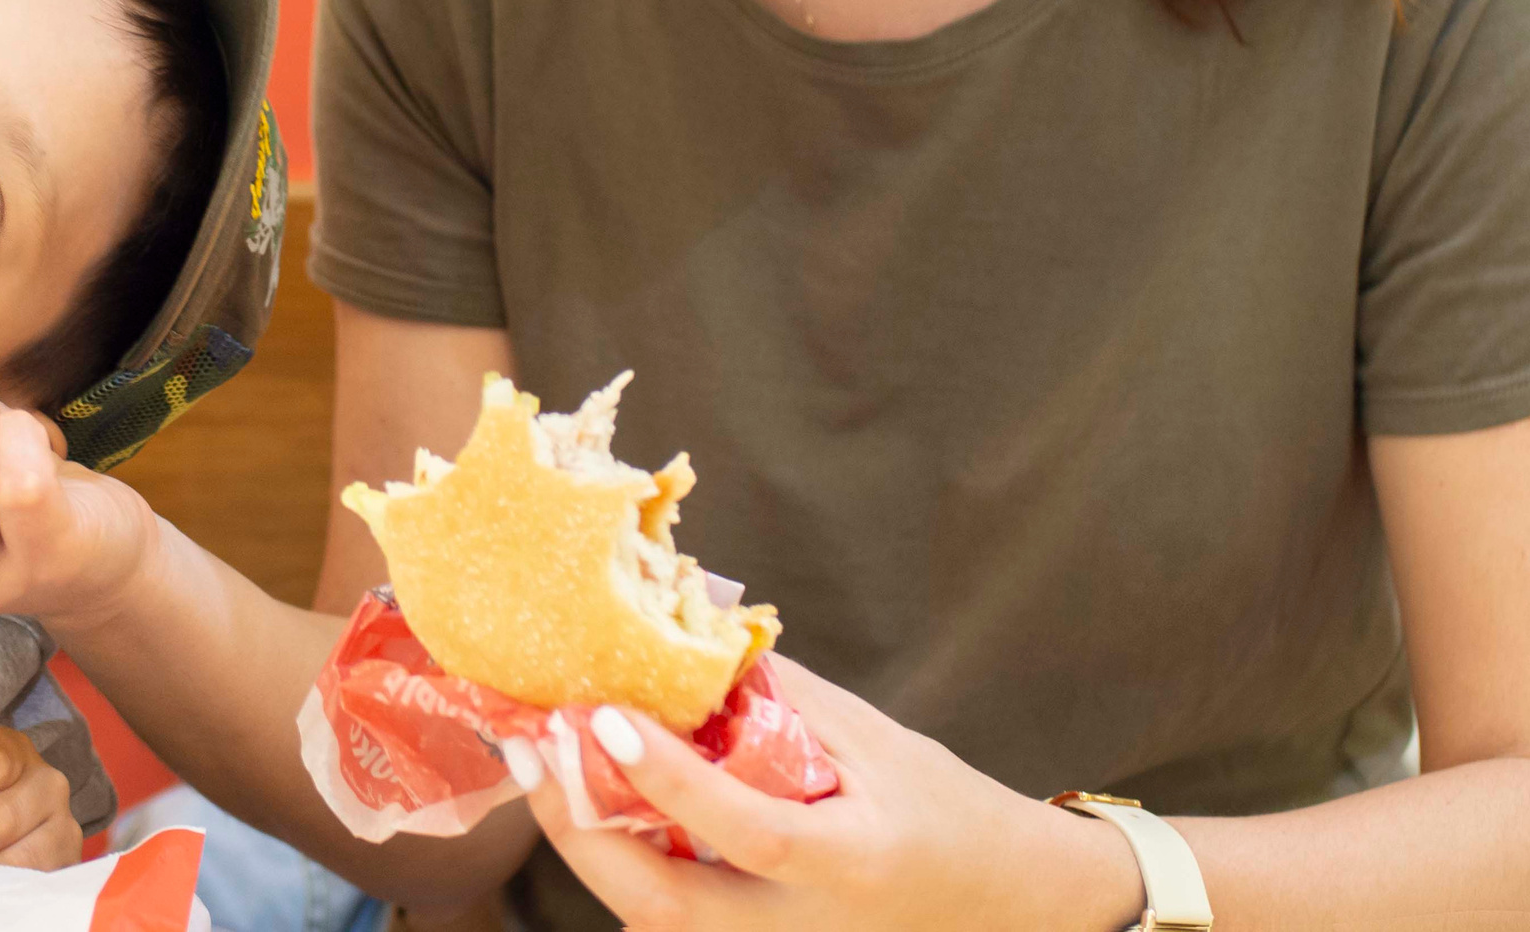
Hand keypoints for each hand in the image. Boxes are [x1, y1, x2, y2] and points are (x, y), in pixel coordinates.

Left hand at [520, 656, 1144, 931]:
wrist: (1000, 904)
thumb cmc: (941, 809)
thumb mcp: (873, 738)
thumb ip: (780, 696)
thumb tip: (689, 628)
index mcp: (845, 866)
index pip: (742, 830)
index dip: (667, 779)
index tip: (603, 717)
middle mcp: (799, 929)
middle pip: (663, 906)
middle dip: (580, 829)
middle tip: (528, 745)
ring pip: (652, 920)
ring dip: (587, 844)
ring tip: (540, 763)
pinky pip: (668, 920)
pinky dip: (621, 864)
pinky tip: (588, 804)